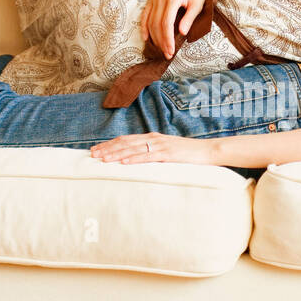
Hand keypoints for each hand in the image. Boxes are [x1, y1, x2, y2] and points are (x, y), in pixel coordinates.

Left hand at [91, 132, 216, 165]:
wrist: (207, 151)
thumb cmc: (188, 154)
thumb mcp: (167, 152)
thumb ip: (153, 153)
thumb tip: (138, 160)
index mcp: (152, 137)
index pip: (126, 139)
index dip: (110, 144)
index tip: (97, 150)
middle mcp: (153, 138)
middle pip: (125, 142)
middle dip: (108, 148)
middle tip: (93, 155)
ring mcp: (160, 145)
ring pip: (132, 149)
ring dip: (116, 154)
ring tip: (103, 159)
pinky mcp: (167, 154)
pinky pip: (147, 156)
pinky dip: (133, 159)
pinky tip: (123, 162)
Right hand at [141, 0, 209, 59]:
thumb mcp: (197, 4)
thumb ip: (189, 18)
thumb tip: (181, 33)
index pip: (166, 23)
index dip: (167, 39)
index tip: (171, 51)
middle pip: (157, 24)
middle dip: (161, 42)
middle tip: (167, 54)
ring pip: (150, 22)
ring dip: (154, 38)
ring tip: (161, 49)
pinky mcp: (152, 0)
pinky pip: (145, 15)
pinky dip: (144, 27)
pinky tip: (146, 39)